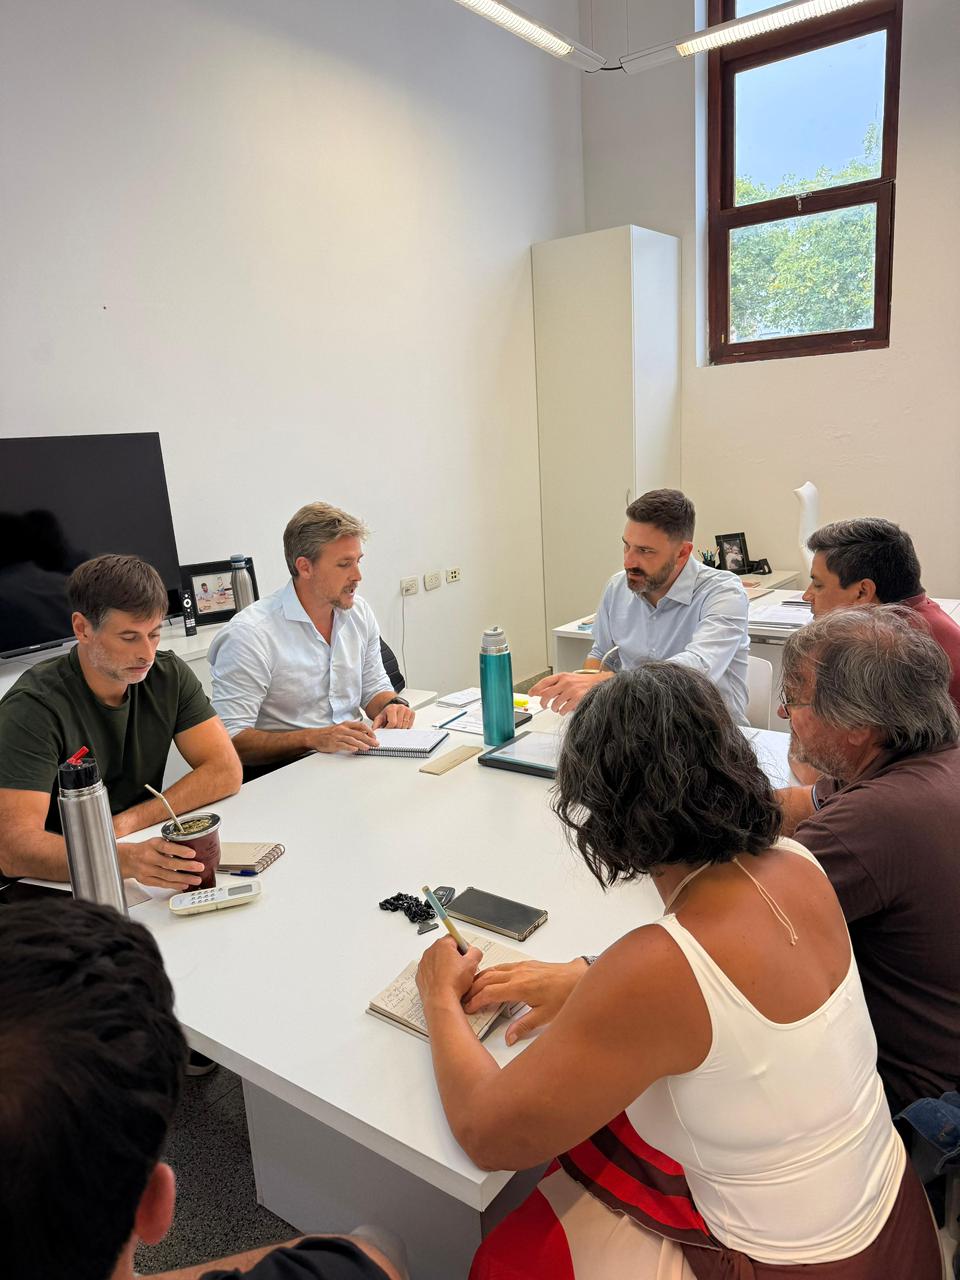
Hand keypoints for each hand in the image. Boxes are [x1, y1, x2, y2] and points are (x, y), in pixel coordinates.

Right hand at [117, 837, 204, 888]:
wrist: (127, 859)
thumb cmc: (145, 849)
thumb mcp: (156, 842)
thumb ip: (170, 845)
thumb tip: (191, 847)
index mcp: (152, 845)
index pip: (167, 847)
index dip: (180, 850)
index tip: (192, 853)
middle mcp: (149, 857)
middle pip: (169, 863)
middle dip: (186, 866)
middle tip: (199, 867)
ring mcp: (147, 870)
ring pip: (167, 876)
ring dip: (183, 878)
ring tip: (196, 879)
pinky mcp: (146, 880)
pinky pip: (162, 884)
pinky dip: (174, 885)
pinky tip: (184, 884)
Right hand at [309, 721, 378, 752]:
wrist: (314, 736)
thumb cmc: (329, 733)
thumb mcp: (341, 729)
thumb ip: (352, 731)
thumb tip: (364, 735)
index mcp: (345, 725)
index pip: (360, 725)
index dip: (369, 731)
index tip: (374, 736)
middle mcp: (342, 729)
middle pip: (358, 733)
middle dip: (369, 739)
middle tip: (376, 743)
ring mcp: (338, 736)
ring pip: (352, 739)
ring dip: (361, 744)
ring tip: (368, 748)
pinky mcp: (333, 743)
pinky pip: (343, 745)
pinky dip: (350, 747)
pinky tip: (355, 749)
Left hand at [372, 702, 415, 729]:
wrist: (392, 709)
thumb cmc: (386, 714)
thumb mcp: (379, 718)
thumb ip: (375, 725)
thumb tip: (374, 731)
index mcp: (392, 708)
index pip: (393, 723)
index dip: (389, 728)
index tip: (387, 729)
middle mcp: (400, 707)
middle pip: (399, 725)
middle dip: (394, 729)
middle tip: (391, 727)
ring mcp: (407, 710)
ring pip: (405, 726)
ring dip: (400, 729)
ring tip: (396, 725)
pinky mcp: (412, 713)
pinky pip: (410, 725)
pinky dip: (406, 727)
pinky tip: (401, 724)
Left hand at [416, 938, 483, 1010]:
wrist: (441, 1000)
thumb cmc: (453, 983)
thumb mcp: (472, 963)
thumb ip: (476, 952)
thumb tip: (474, 951)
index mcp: (442, 945)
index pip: (455, 938)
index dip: (464, 947)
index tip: (467, 955)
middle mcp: (430, 952)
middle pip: (446, 949)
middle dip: (455, 956)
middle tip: (463, 968)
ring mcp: (424, 964)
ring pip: (438, 960)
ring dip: (446, 966)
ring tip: (454, 977)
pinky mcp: (420, 975)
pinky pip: (431, 971)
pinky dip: (437, 975)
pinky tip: (446, 983)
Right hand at [464, 958, 587, 1044]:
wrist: (579, 977)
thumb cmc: (565, 994)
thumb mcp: (545, 1016)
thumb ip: (524, 1026)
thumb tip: (509, 1037)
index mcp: (520, 987)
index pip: (489, 993)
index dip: (476, 1001)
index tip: (469, 1008)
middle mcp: (518, 974)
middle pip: (487, 979)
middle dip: (473, 989)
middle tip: (465, 1000)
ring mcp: (522, 967)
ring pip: (494, 970)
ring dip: (480, 978)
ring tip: (472, 989)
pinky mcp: (527, 964)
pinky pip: (503, 966)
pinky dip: (492, 972)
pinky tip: (491, 978)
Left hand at [529, 672, 602, 715]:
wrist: (600, 682)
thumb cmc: (583, 682)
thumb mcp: (568, 680)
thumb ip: (555, 685)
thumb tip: (540, 692)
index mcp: (562, 676)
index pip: (544, 682)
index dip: (535, 688)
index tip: (531, 693)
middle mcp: (566, 682)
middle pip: (547, 694)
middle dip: (543, 702)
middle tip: (543, 705)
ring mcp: (572, 690)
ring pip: (555, 704)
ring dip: (554, 708)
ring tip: (557, 708)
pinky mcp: (578, 698)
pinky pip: (564, 709)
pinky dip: (562, 712)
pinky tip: (563, 710)